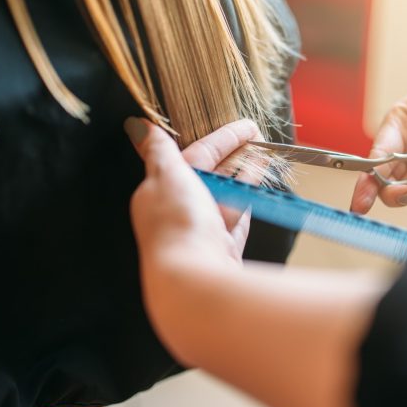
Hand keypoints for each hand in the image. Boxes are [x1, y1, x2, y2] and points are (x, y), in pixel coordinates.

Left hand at [126, 117, 262, 266]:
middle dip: (235, 156)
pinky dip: (249, 202)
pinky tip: (260, 188)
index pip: (192, 156)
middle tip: (259, 138)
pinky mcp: (223, 250)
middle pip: (211, 176)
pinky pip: (238, 220)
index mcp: (158, 192)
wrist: (193, 279)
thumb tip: (140, 127)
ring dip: (246, 175)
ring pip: (227, 197)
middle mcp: (178, 213)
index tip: (245, 127)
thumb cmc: (176, 224)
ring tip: (266, 157)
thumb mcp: (166, 175)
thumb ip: (158, 150)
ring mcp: (202, 233)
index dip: (220, 139)